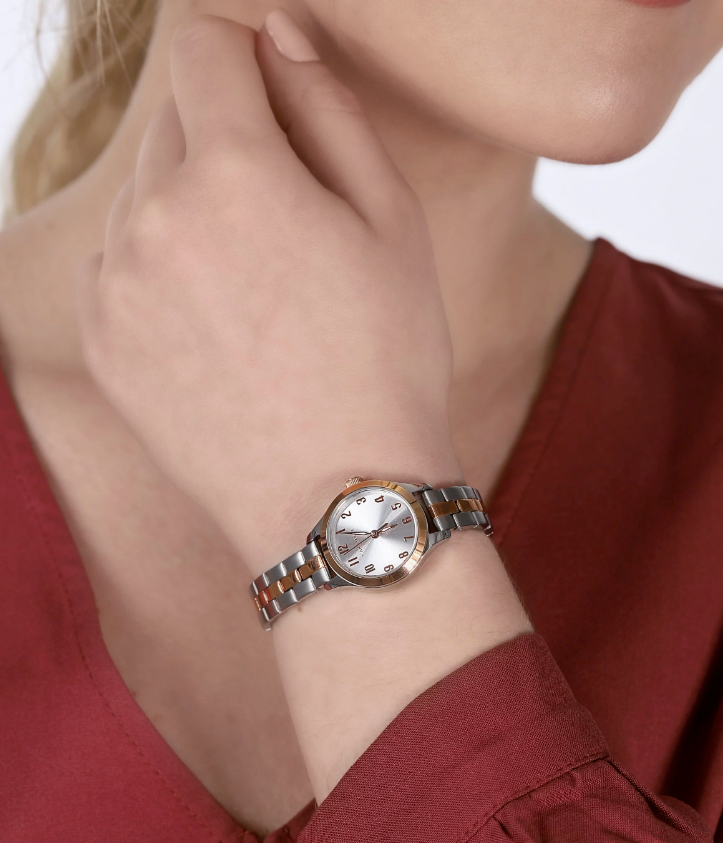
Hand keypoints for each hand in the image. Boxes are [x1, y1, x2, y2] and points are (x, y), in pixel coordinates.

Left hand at [75, 11, 458, 569]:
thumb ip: (329, 109)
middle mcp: (153, 218)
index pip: (203, 46)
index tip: (270, 87)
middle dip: (226, 141)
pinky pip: (120, 262)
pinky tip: (216, 322)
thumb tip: (279, 34)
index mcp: (233, 172)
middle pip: (174, 125)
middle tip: (288, 215)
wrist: (335, 495)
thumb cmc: (384, 360)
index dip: (242, 50)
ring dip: (191, 207)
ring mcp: (116, 283)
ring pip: (143, 195)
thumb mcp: (392, 221)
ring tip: (256, 283)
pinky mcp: (100, 340)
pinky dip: (160, 266)